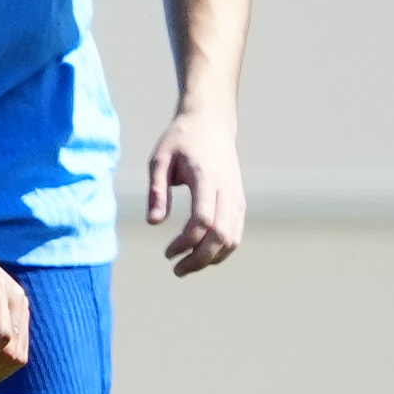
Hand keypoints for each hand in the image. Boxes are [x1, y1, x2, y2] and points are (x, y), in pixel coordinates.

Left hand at [142, 110, 243, 274]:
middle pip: (222, 235)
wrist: (210, 123)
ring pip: (234, 238)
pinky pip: (237, 233)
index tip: (166, 252)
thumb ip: (156, 191)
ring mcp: (237, 197)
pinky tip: (200, 255)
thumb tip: (154, 223)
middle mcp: (227, 190)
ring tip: (186, 266)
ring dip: (212, 258)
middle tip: (176, 270)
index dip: (186, 242)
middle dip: (200, 259)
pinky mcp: (239, 202)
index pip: (204, 220)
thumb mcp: (159, 160)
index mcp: (207, 178)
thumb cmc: (180, 140)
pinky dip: (222, 250)